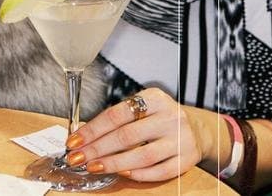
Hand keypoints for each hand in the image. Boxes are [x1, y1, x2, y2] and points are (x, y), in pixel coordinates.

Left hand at [66, 88, 203, 181]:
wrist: (196, 129)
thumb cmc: (160, 117)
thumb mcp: (143, 107)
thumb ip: (120, 118)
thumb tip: (85, 135)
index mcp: (154, 98)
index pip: (117, 114)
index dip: (93, 129)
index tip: (75, 140)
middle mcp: (169, 116)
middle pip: (127, 135)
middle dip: (97, 148)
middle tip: (78, 158)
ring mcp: (179, 138)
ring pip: (142, 155)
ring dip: (114, 163)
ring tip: (94, 166)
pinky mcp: (186, 159)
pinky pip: (159, 171)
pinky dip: (138, 174)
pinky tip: (121, 173)